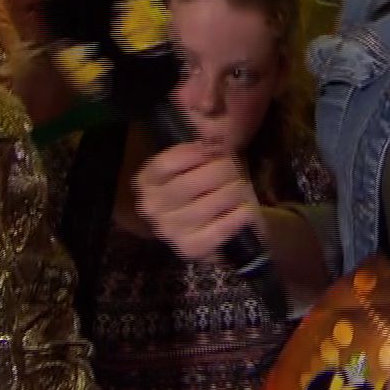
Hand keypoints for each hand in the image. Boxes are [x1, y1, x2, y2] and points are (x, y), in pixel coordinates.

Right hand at [131, 141, 259, 262]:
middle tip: (235, 170)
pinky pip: (224, 226)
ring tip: (240, 189)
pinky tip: (244, 209)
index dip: (197, 152)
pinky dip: (240, 214)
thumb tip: (216, 140)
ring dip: (235, 191)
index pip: (167, 162)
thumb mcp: (198, 162)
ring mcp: (169, 230)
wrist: (217, 229)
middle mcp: (150, 207)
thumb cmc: (205, 188)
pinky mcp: (190, 249)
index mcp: (146, 181)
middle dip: (223, 170)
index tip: (216, 149)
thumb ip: (203, 148)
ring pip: (212, 201)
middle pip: (193, 181)